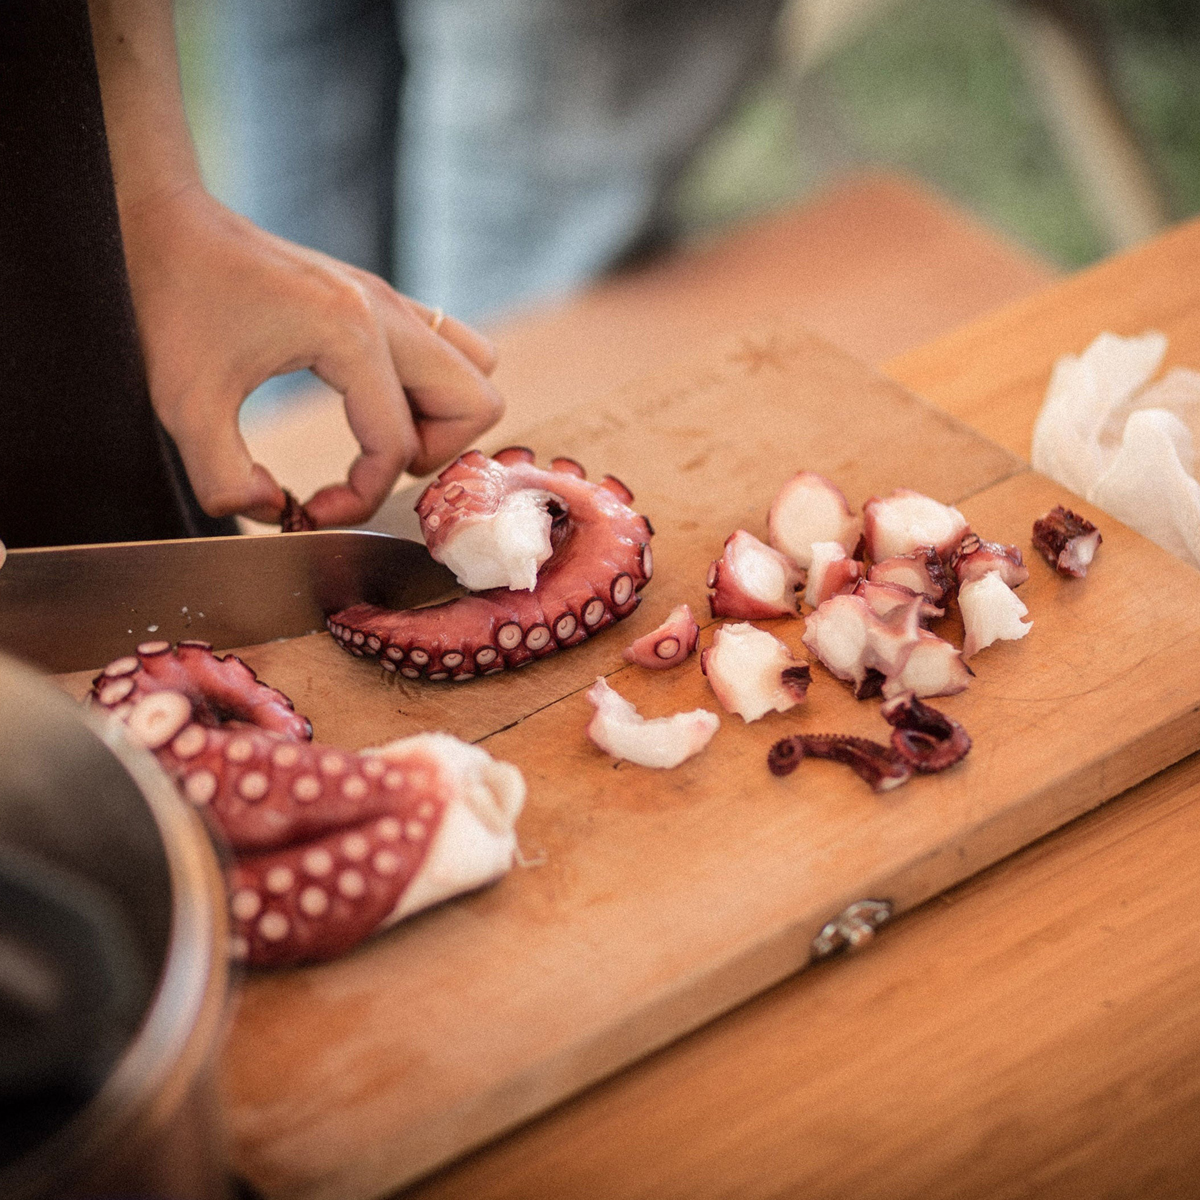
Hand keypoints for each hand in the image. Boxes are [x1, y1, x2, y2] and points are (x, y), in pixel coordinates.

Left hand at [120, 182, 502, 525]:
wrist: (164, 222)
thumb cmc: (171, 303)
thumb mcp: (183, 405)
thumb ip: (224, 478)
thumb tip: (274, 511)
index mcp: (350, 335)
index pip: (397, 445)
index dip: (361, 499)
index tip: (309, 512)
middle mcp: (386, 312)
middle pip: (475, 403)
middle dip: (431, 455)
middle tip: (371, 469)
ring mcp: (390, 300)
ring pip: (477, 370)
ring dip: (443, 419)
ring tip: (382, 438)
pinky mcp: (381, 298)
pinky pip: (448, 347)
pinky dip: (429, 388)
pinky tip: (372, 405)